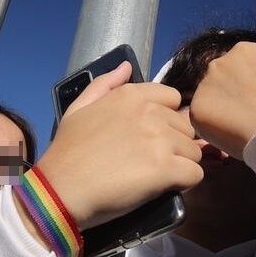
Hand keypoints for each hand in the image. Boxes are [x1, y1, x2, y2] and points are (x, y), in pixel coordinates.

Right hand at [35, 62, 202, 229]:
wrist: (61, 190)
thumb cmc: (66, 152)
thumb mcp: (78, 109)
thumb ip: (105, 84)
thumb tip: (127, 66)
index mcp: (131, 95)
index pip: (173, 99)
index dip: (166, 119)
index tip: (151, 138)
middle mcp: (150, 112)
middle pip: (186, 127)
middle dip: (175, 144)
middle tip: (150, 161)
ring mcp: (160, 140)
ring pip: (193, 152)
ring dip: (180, 165)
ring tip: (154, 177)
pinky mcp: (166, 169)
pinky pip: (195, 174)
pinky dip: (184, 184)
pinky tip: (164, 188)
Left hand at [189, 42, 255, 157]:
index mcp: (243, 50)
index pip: (240, 66)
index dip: (250, 85)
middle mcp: (219, 63)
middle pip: (222, 80)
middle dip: (233, 95)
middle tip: (250, 114)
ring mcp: (205, 87)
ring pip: (211, 99)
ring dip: (222, 110)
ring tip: (242, 127)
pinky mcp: (197, 111)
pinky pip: (202, 119)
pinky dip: (213, 128)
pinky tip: (233, 135)